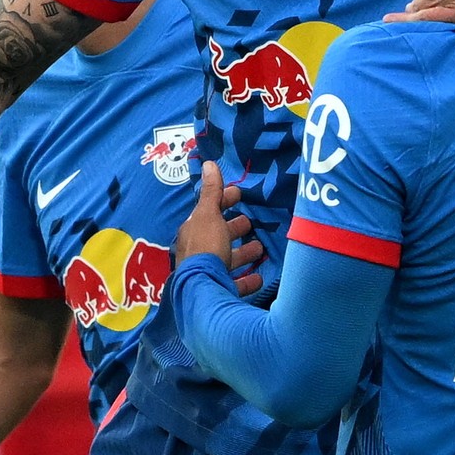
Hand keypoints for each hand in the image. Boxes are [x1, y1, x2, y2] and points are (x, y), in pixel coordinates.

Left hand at [175, 161, 263, 296]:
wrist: (202, 290)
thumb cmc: (206, 248)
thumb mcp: (209, 215)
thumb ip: (211, 191)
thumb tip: (209, 163)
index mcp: (194, 230)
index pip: (209, 210)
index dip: (223, 200)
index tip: (239, 194)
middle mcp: (198, 251)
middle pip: (218, 235)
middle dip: (234, 228)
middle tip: (251, 222)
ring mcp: (207, 272)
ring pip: (227, 259)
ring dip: (243, 252)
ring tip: (260, 248)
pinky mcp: (218, 291)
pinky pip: (234, 283)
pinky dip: (247, 279)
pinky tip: (259, 277)